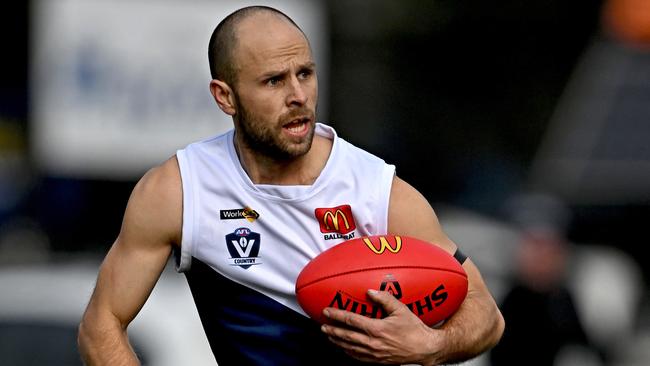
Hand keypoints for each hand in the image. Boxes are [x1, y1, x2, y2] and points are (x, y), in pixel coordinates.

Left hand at [321, 289, 443, 364]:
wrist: (424, 349)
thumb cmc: (414, 329)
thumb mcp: (401, 310)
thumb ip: (384, 298)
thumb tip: (370, 291)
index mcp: (377, 329)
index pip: (351, 320)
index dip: (337, 315)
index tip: (327, 311)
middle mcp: (373, 343)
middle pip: (346, 336)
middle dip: (332, 330)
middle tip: (323, 325)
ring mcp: (374, 354)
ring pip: (350, 347)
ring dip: (337, 341)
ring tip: (329, 335)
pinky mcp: (377, 361)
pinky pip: (358, 357)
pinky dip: (348, 351)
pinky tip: (344, 347)